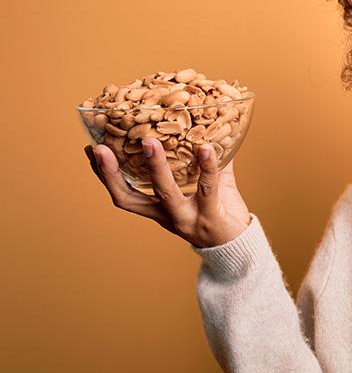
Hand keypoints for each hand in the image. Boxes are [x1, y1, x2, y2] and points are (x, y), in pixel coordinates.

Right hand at [84, 138, 251, 248]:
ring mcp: (187, 218)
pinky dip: (206, 167)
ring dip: (155, 166)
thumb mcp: (208, 187)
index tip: (91, 149)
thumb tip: (206, 126)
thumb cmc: (221, 213)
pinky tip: (205, 148)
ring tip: (149, 141)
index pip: (122, 193)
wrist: (240, 245)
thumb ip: (206, 161)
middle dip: (112, 174)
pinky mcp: (210, 217)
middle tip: (101, 148)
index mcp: (158, 210)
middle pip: (128, 198)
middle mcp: (167, 216)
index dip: (105, 175)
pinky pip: (207, 189)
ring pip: (165, 192)